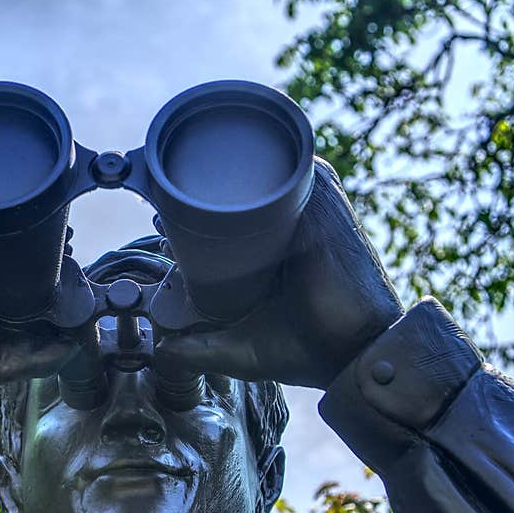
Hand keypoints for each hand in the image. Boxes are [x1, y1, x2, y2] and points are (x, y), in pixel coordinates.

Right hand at [0, 183, 75, 410]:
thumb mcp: (3, 357)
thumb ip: (42, 353)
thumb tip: (79, 341)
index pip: (10, 235)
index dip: (42, 236)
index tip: (70, 244)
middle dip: (31, 216)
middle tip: (64, 233)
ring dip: (6, 202)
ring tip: (43, 219)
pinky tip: (4, 210)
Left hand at [156, 158, 403, 389]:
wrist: (353, 352)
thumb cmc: (306, 350)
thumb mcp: (241, 348)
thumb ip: (201, 349)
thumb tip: (162, 351)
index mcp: (278, 249)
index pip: (231, 217)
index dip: (193, 215)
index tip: (160, 221)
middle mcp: (296, 223)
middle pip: (241, 191)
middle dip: (198, 193)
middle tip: (160, 212)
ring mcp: (312, 207)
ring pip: (259, 175)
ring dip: (219, 177)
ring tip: (175, 193)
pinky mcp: (324, 200)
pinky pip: (289, 165)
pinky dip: (257, 160)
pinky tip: (217, 168)